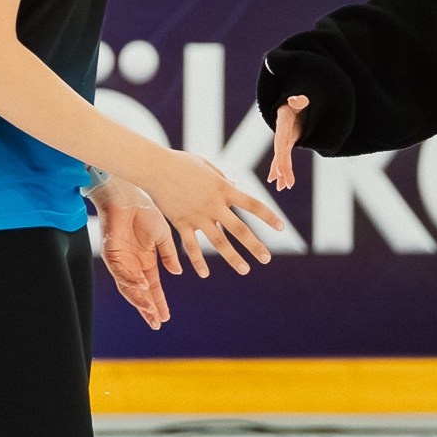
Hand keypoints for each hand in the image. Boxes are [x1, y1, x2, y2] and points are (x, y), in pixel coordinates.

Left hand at [89, 179, 182, 327]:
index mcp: (146, 262)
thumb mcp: (163, 236)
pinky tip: (142, 287)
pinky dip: (131, 280)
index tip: (165, 318)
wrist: (130, 197)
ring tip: (149, 310)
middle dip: (147, 308)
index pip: (153, 288)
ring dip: (139, 299)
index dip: (159, 303)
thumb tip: (177, 272)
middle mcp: (133, 265)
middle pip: (140, 293)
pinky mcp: (111, 253)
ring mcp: (121, 261)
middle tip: (156, 323)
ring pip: (128, 287)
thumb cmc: (146, 212)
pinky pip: (120, 272)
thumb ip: (169, 255)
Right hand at [141, 151, 284, 277]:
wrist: (155, 167)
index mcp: (223, 189)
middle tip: (266, 258)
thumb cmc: (181, 163)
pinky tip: (205, 274)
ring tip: (245, 270)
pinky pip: (191, 247)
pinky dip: (198, 261)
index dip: (268, 216)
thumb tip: (235, 186)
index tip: (281, 227)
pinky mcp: (181, 223)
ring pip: (219, 242)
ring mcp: (198, 216)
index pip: (252, 204)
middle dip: (254, 245)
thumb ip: (222, 178)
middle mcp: (214, 205)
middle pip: (239, 229)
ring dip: (233, 258)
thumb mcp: (207, 166)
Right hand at [266, 95, 308, 190]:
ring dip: (281, 172)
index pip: (281, 143)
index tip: (282, 172)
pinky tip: (278, 180)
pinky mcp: (288, 138)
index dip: (282, 158)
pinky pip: (283, 156)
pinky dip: (281, 168)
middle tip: (284, 186)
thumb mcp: (302, 95)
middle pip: (281, 152)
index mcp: (284, 121)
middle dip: (282, 169)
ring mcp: (285, 135)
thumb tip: (298, 99)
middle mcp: (282, 130)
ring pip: (281, 156)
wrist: (299, 92)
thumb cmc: (302, 93)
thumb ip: (299, 98)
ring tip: (282, 188)